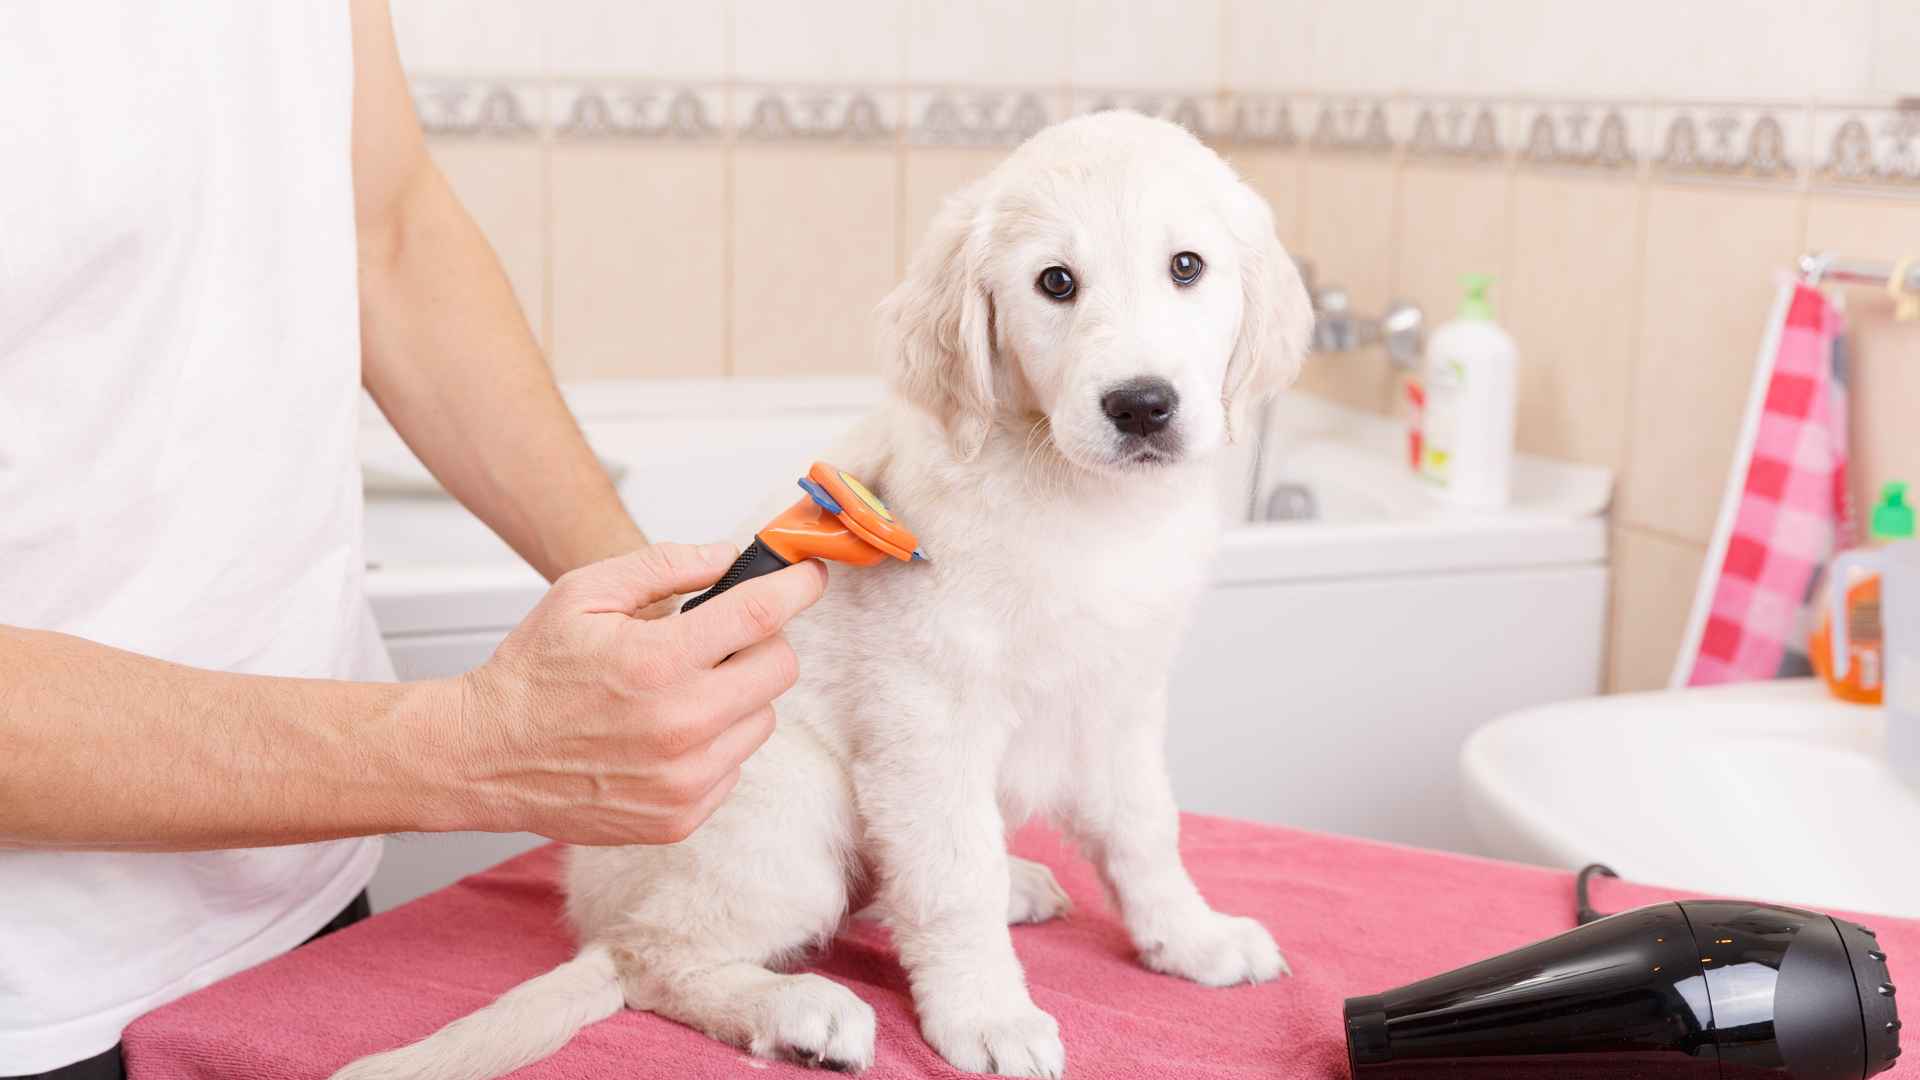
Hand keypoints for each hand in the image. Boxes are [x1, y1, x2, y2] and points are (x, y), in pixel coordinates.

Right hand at [447, 542, 826, 844]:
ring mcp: (684, 780)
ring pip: (762, 720)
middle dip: (761, 642)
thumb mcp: (585, 592)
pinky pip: (734, 766)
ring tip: (681, 689)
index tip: (809, 576)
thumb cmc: (532, 672)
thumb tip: (730, 555)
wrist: (484, 757)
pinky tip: (667, 733)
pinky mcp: (680, 817)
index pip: (762, 615)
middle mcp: (680, 726)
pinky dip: (715, 743)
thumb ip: (665, 565)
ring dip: (738, 696)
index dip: (797, 587)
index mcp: (657, 662)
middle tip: (722, 637)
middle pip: (779, 669)